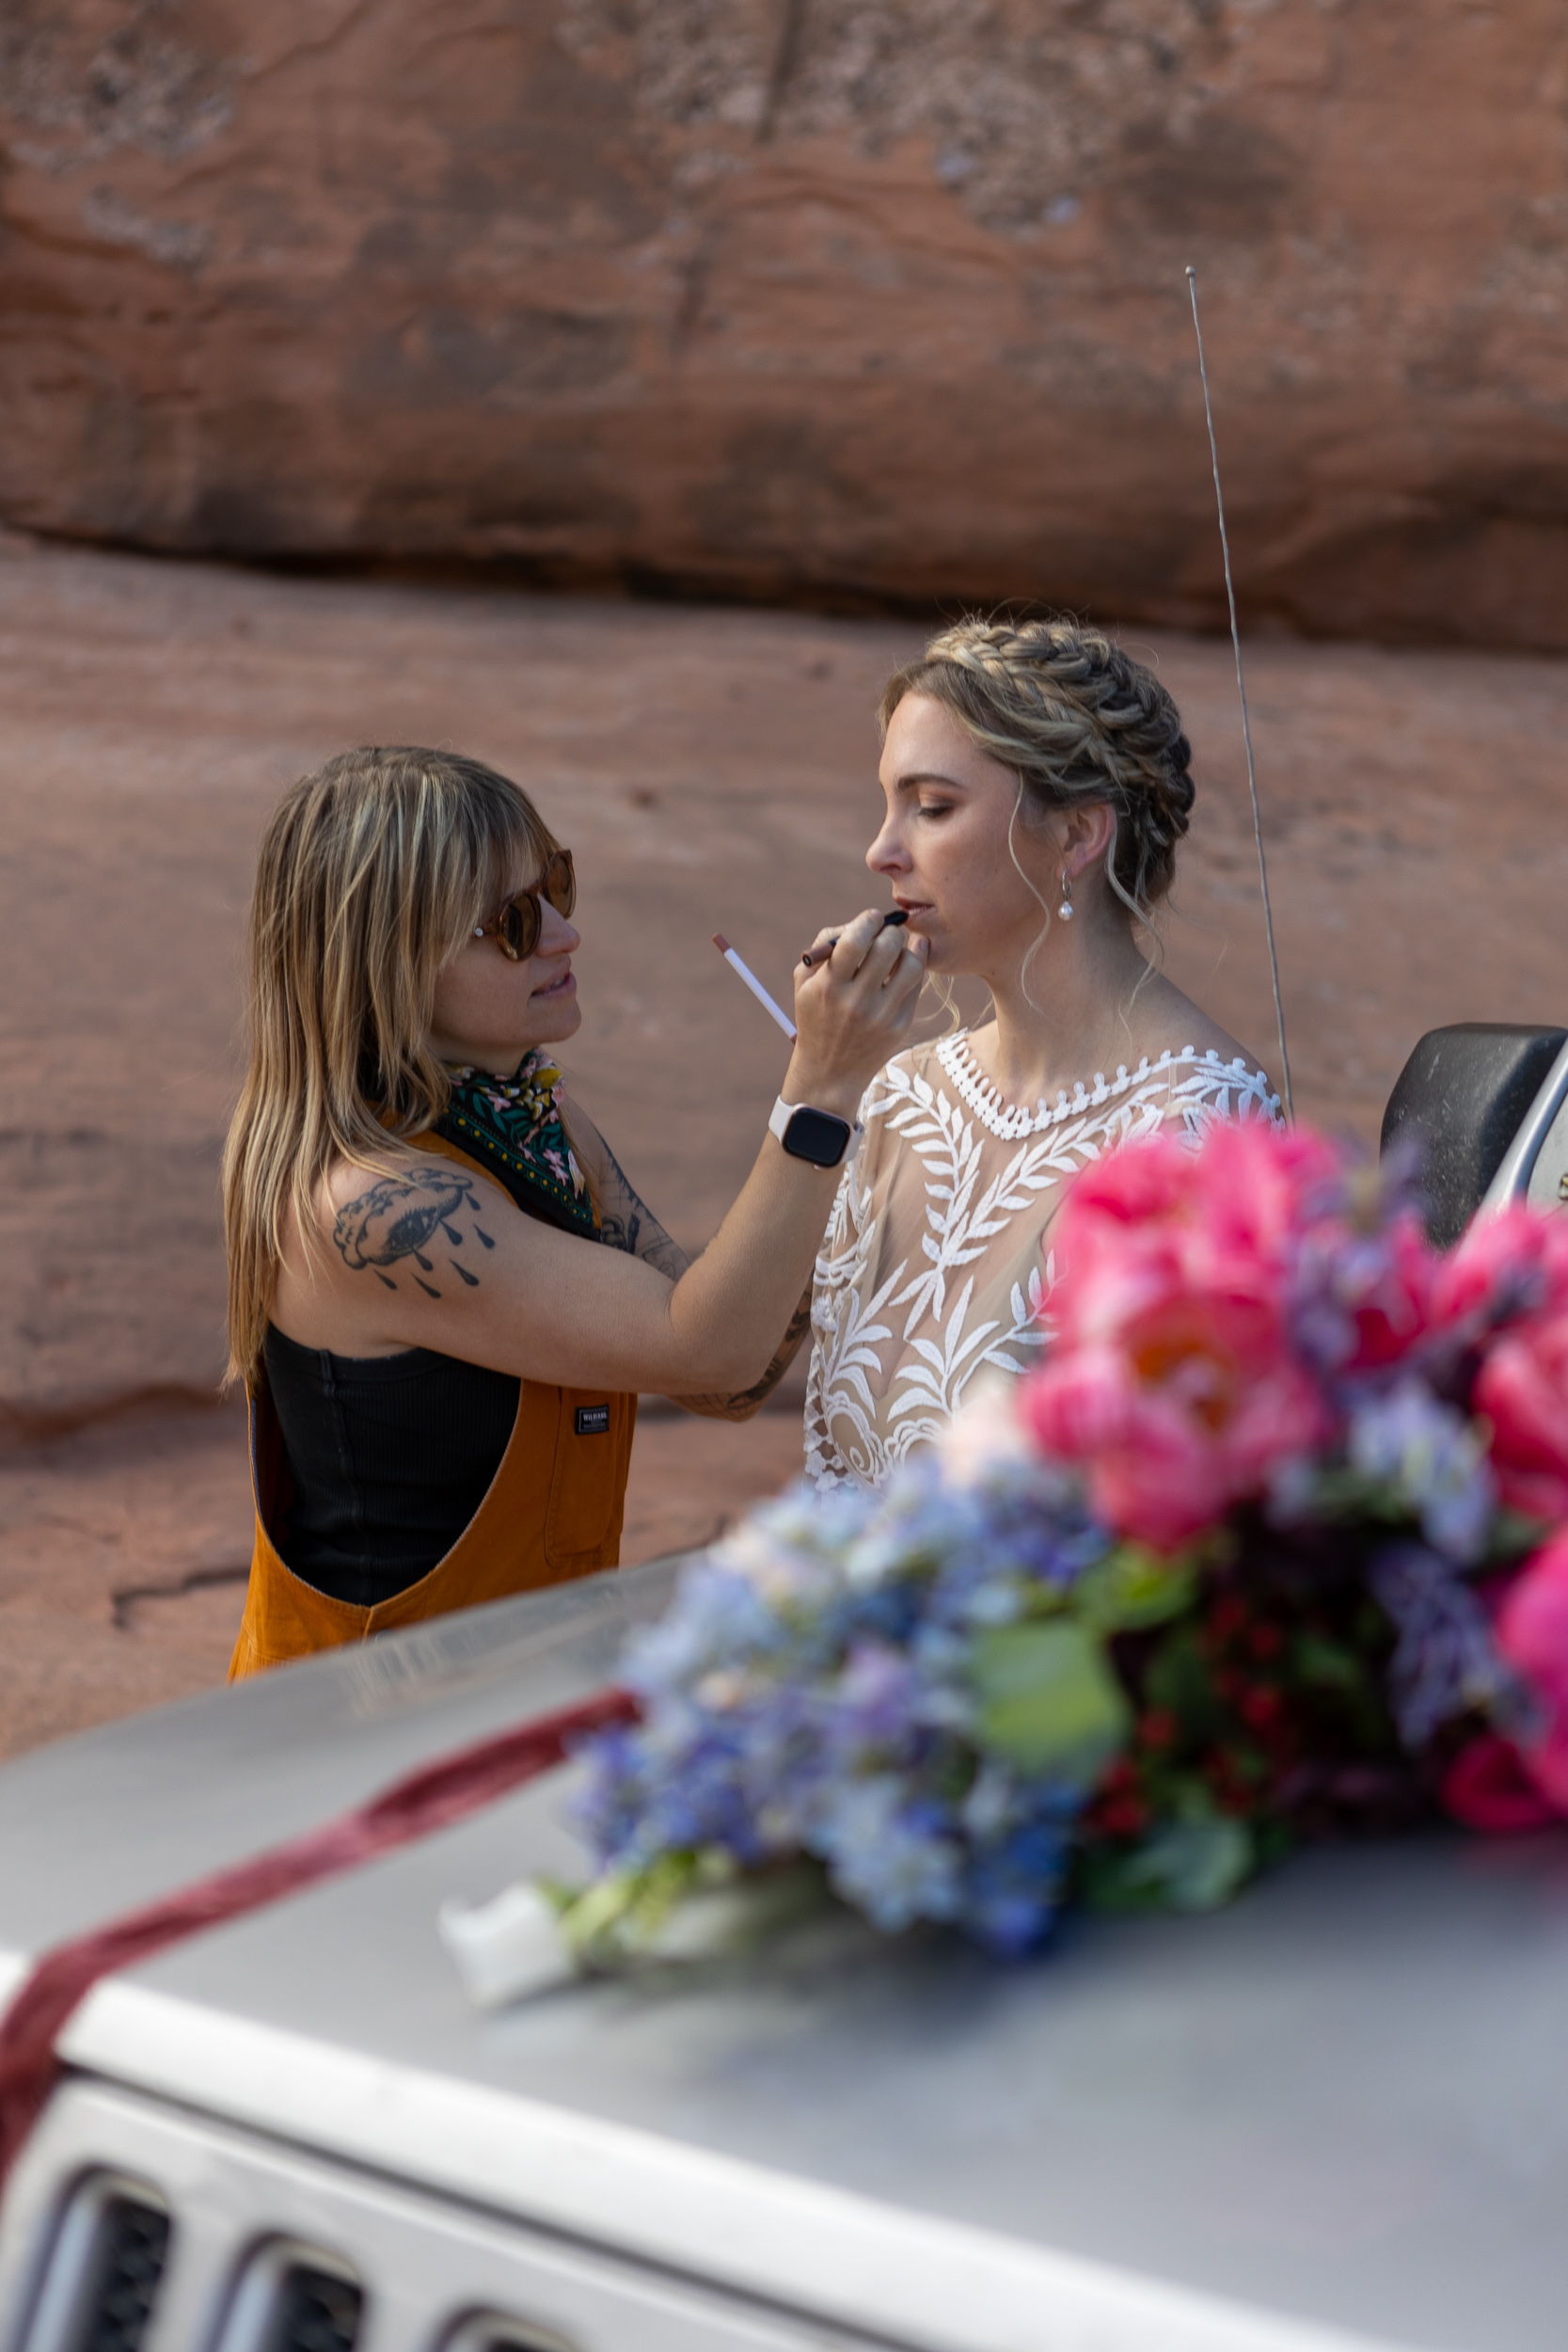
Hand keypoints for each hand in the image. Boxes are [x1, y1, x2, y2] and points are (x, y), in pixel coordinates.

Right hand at [784, 909, 928, 1116]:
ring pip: (911, 965)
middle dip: (891, 931)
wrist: (829, 1073)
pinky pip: (915, 986)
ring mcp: (881, 1015)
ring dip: (909, 949)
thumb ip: (824, 946)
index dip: (868, 921)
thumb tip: (859, 922)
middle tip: (888, 933)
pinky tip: (904, 969)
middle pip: (887, 947)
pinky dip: (913, 971)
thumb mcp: (804, 983)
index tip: (872, 918)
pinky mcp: (900, 1026)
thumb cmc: (816, 1018)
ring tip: (899, 950)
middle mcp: (856, 1001)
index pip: (856, 940)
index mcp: (828, 987)